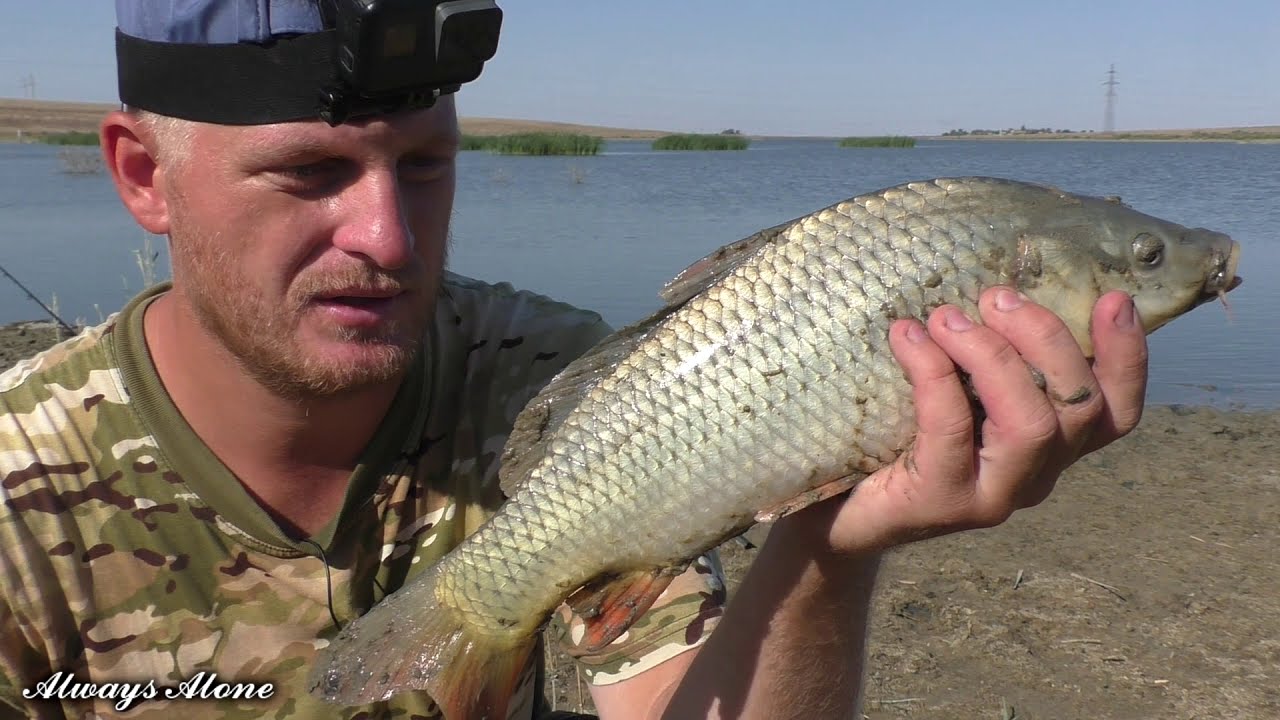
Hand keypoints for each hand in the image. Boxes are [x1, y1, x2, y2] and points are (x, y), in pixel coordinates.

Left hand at [780, 286, 1148, 553]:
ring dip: (993, 356)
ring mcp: (993, 496)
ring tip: (946, 317)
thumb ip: (986, 357)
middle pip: (1080, 408)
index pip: (1116, 410)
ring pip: (1032, 425)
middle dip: (1045, 338)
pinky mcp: (942, 502)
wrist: (835, 511)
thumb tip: (995, 285)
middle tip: (995, 296)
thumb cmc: (894, 436)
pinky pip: (952, 430)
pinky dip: (933, 373)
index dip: (1127, 355)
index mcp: (1049, 445)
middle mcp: (1034, 475)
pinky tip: (907, 337)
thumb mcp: (952, 390)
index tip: (1112, 297)